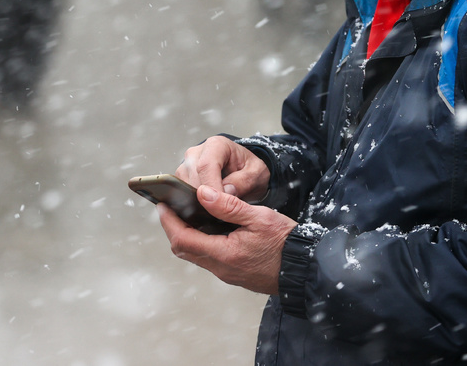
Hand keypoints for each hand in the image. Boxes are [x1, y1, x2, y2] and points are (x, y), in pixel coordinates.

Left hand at [159, 185, 296, 294]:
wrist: (303, 268)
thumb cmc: (285, 243)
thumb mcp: (259, 217)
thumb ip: (229, 205)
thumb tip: (202, 194)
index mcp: (225, 253)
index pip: (183, 239)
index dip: (169, 222)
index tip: (163, 205)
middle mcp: (221, 267)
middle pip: (184, 249)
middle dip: (172, 227)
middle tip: (169, 207)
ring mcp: (226, 272)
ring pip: (194, 253)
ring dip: (185, 234)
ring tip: (185, 212)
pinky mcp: (232, 272)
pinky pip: (207, 256)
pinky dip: (200, 240)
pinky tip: (206, 225)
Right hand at [176, 136, 268, 201]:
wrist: (244, 170)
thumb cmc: (249, 169)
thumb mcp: (256, 174)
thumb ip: (243, 181)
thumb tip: (225, 191)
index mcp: (216, 145)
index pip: (206, 166)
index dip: (212, 187)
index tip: (220, 206)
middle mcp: (197, 153)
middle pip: (193, 178)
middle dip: (206, 198)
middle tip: (222, 212)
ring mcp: (186, 165)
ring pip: (184, 187)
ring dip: (199, 202)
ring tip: (217, 210)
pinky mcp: (182, 178)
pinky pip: (182, 193)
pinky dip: (194, 204)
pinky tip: (208, 209)